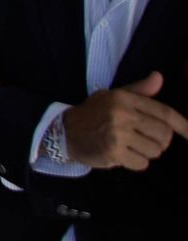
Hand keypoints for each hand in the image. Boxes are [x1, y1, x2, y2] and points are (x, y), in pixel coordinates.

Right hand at [63, 72, 187, 171]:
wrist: (65, 130)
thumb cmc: (94, 113)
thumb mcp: (114, 97)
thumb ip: (139, 91)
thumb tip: (159, 77)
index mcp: (124, 98)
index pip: (163, 112)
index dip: (183, 125)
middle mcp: (122, 114)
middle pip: (164, 134)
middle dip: (159, 140)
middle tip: (143, 139)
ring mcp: (118, 134)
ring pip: (155, 151)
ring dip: (147, 152)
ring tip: (131, 146)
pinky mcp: (113, 152)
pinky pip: (142, 163)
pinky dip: (136, 162)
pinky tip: (123, 155)